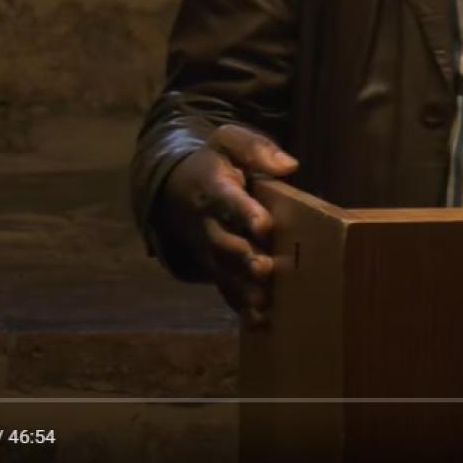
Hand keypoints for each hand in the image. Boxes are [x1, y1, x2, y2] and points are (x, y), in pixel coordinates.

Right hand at [155, 124, 297, 325]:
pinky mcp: (213, 265)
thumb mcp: (229, 141)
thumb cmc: (214, 161)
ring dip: (243, 288)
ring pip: (223, 271)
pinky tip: (260, 321)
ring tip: (264, 303)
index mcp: (213, 188)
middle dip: (243, 258)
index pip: (227, 201)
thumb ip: (256, 149)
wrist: (174, 186)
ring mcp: (207, 248)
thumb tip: (289, 165)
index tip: (265, 225)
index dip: (244, 213)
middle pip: (223, 243)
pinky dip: (239, 305)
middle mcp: (206, 223)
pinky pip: (224, 286)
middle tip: (266, 269)